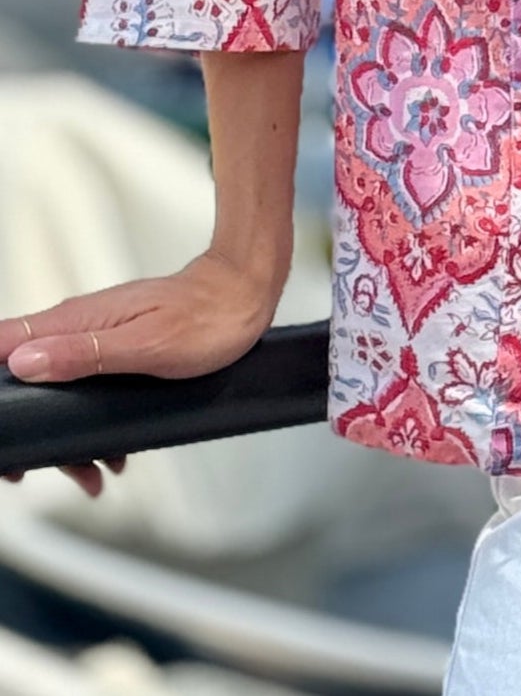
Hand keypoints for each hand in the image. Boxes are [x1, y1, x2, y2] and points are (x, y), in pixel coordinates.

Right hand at [0, 245, 284, 500]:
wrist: (242, 299)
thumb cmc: (204, 317)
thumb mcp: (144, 345)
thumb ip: (83, 354)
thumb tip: (24, 361)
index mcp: (74, 321)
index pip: (6, 343)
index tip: (4, 430)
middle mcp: (77, 328)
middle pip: (26, 378)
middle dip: (32, 431)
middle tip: (46, 470)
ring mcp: (95, 340)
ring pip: (57, 393)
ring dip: (67, 439)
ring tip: (92, 474)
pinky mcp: (114, 351)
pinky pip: (86, 393)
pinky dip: (92, 428)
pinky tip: (113, 454)